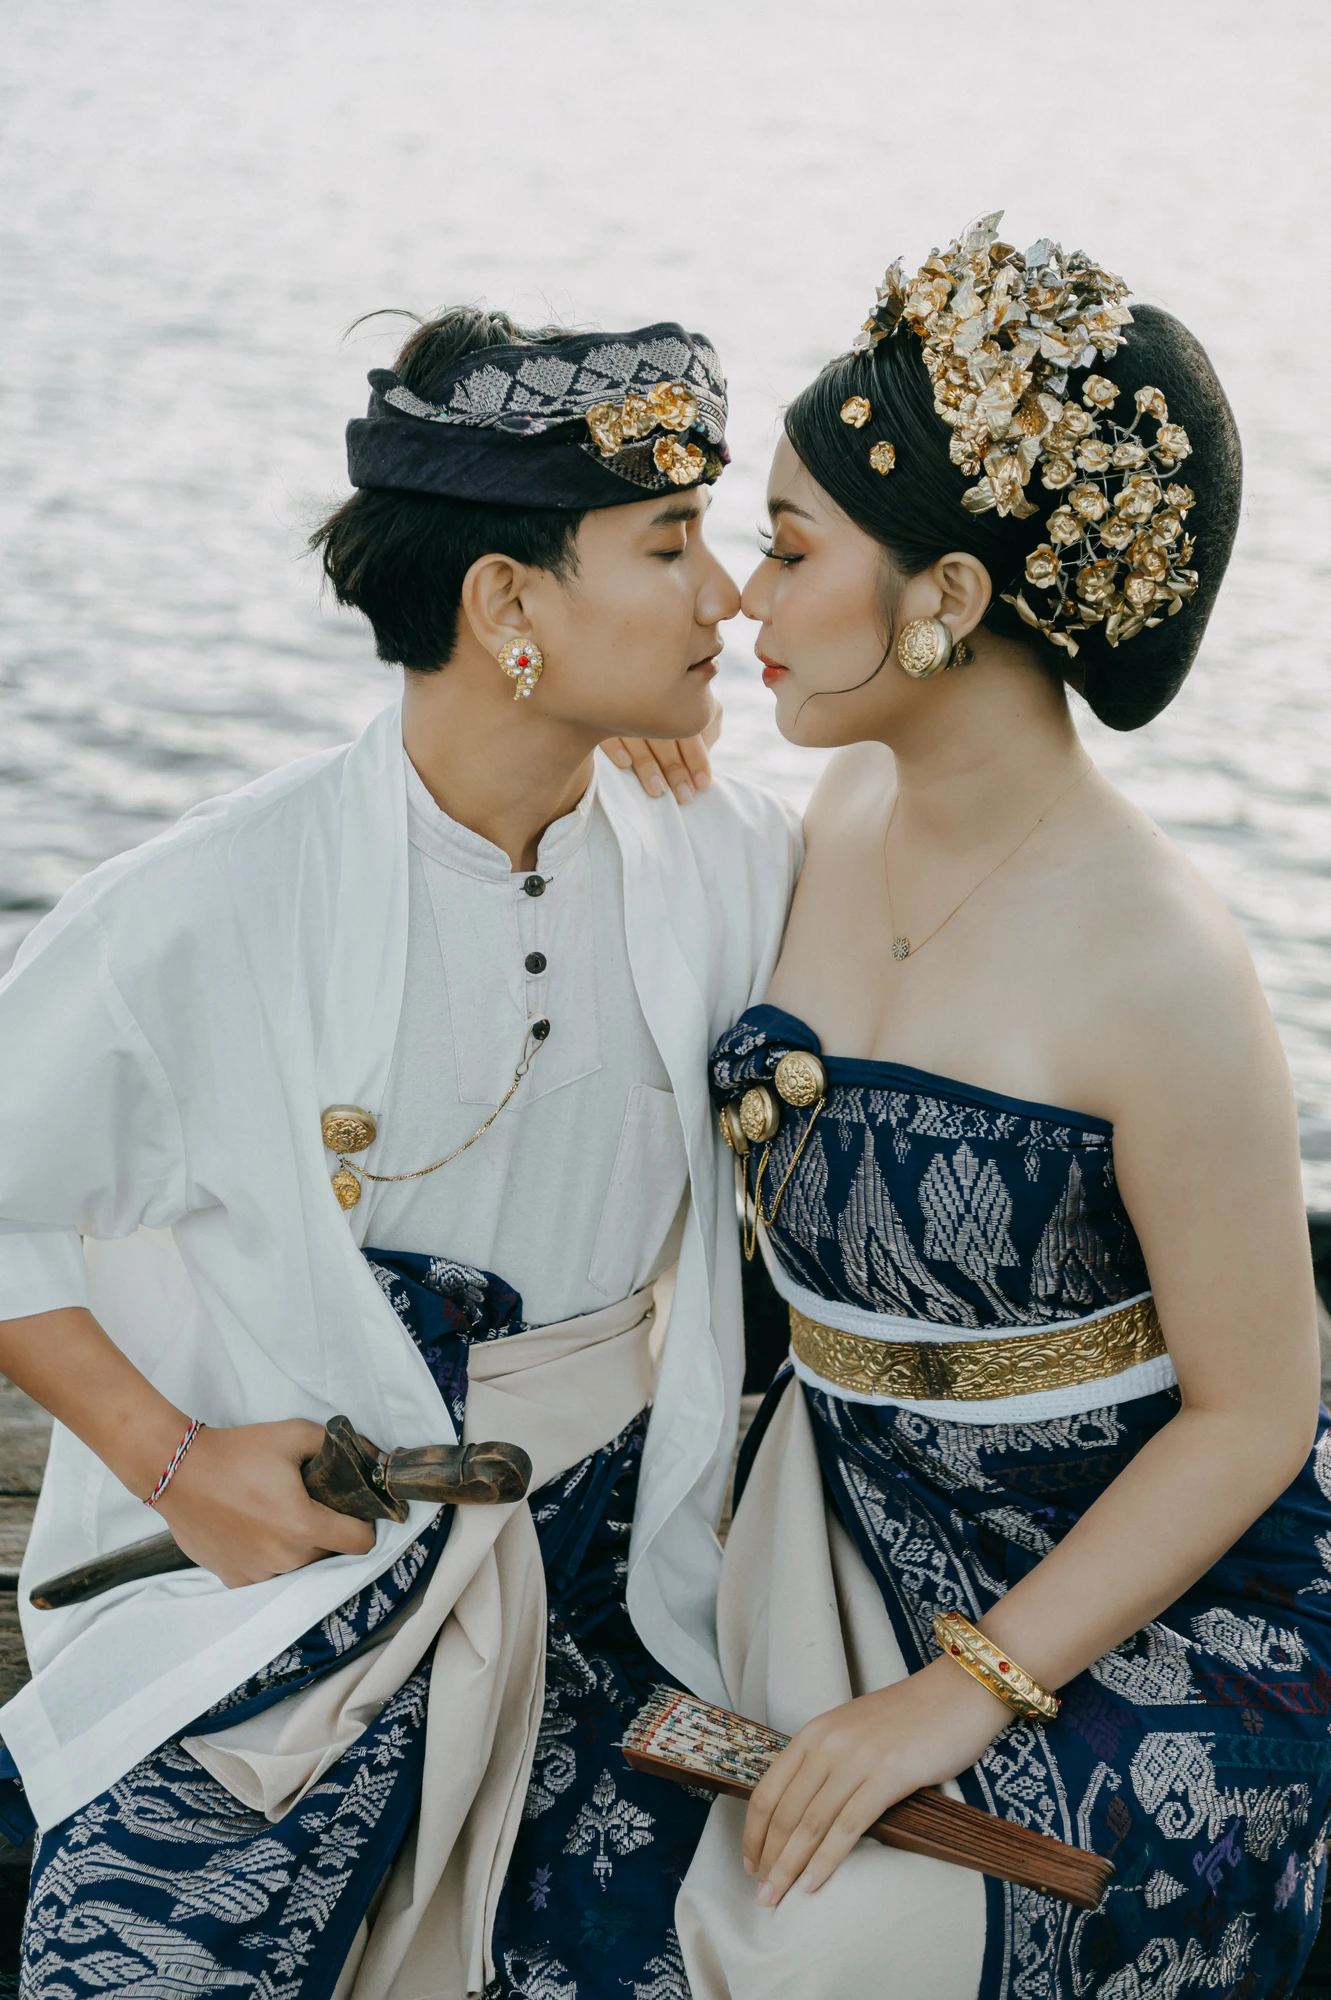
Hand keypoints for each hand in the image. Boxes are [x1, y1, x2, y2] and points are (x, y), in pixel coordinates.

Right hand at [155, 1419, 375, 1586]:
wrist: (178, 1470)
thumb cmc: (238, 1451)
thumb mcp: (295, 1435)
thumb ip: (341, 1447)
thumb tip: (374, 1458)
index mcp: (304, 1526)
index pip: (361, 1542)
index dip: (363, 1522)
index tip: (351, 1508)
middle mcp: (284, 1559)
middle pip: (328, 1552)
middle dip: (324, 1529)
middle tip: (303, 1501)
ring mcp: (257, 1574)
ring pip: (296, 1564)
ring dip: (294, 1544)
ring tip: (271, 1513)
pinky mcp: (234, 1579)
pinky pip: (267, 1573)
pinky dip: (266, 1556)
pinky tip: (251, 1529)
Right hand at [602, 700, 722, 803]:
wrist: (627, 665)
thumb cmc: (675, 701)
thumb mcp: (699, 708)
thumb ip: (706, 731)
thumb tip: (705, 757)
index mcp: (681, 694)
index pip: (690, 731)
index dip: (697, 759)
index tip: (702, 784)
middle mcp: (653, 695)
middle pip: (665, 737)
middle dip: (675, 770)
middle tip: (683, 797)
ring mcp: (625, 701)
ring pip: (638, 737)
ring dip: (648, 766)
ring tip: (658, 791)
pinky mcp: (599, 709)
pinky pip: (607, 729)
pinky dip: (616, 745)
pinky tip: (625, 764)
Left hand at [744, 1655, 1010, 1905]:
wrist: (957, 1692)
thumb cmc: (909, 1718)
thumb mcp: (854, 1731)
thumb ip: (828, 1762)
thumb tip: (805, 1811)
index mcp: (814, 1733)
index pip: (768, 1790)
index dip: (753, 1832)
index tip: (749, 1863)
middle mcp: (827, 1744)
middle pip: (785, 1812)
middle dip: (769, 1858)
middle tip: (762, 1894)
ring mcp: (856, 1759)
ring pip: (810, 1823)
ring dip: (790, 1866)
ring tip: (777, 1897)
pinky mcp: (888, 1776)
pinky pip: (848, 1826)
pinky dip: (826, 1860)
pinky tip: (813, 1884)